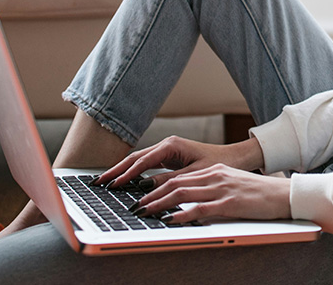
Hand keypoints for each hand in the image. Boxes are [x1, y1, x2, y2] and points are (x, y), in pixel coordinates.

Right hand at [95, 135, 264, 190]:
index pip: (142, 161)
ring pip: (138, 161)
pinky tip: (123, 181)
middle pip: (134, 158)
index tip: (112, 185)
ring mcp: (166, 150)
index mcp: (171, 145)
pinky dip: (133, 172)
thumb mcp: (194, 175)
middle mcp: (166, 145)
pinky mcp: (168, 158)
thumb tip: (146, 187)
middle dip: (116, 170)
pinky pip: (146, 165)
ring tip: (105, 182)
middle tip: (98, 182)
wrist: (234, 158)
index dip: (125, 174)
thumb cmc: (218, 164)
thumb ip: (170, 181)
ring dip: (122, 171)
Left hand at [135, 163, 290, 222]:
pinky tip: (169, 220)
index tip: (142, 196)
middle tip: (135, 206)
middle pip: (175, 183)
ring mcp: (222, 188)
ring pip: (182, 193)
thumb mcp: (232, 187)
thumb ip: (212, 190)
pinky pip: (200, 208)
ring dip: (159, 204)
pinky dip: (181, 214)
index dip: (157, 186)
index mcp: (215, 171)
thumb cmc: (260, 195)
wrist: (285, 195)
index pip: (179, 177)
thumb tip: (190, 202)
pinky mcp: (230, 203)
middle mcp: (215, 176)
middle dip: (151, 195)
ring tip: (144, 212)